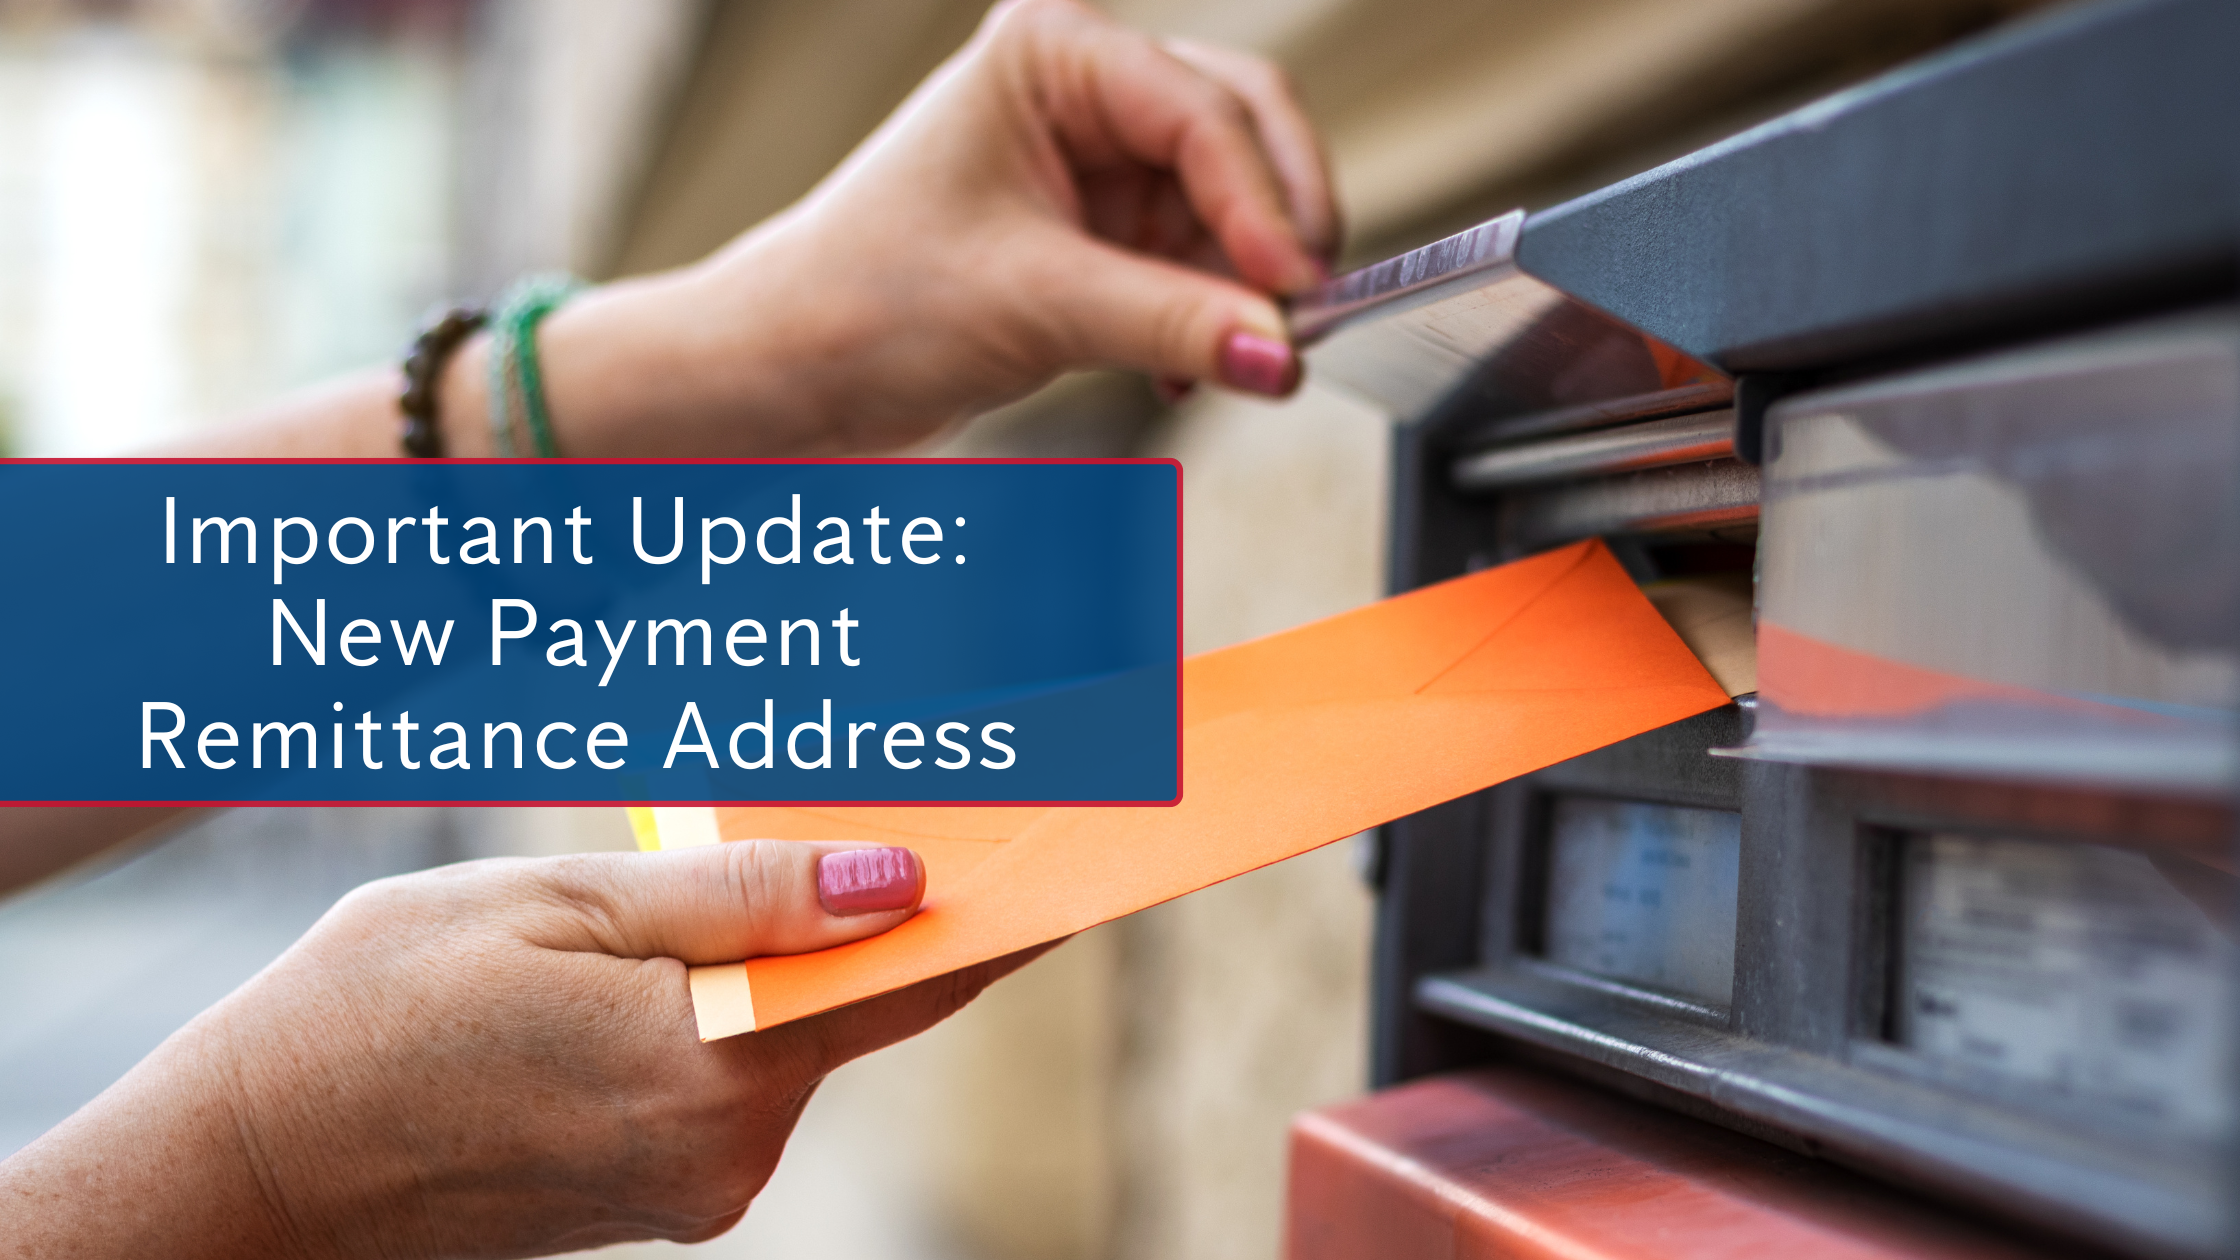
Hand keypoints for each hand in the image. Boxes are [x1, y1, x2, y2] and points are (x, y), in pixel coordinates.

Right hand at [0, 842, 1042, 1258]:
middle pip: (868, 1002)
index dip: (1018, 905)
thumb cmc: (366, 1018)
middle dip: (917, 905)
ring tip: (837, 841)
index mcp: (707, 1066)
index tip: (1102, 847)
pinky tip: (727, 942)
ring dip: (822, 951)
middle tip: (982, 802)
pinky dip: (758, 1002)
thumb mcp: (551, 910)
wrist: (241, 1177)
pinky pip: (744, 1071)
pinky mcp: (661, 1191)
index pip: (918, 975)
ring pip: (802, 1034)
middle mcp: (727, 1149)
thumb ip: (737, 899)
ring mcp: (697, 1183)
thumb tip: (904, 880)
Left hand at [532, 0, 1339, 456]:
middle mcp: (1085, 88)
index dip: (1265, 202)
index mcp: (1052, 51)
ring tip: (1230, 361)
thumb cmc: (864, 300)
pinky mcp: (1107, 230)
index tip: (1294, 291)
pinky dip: (1212, 318)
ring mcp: (1102, 159)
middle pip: (1243, 136)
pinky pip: (1204, 263)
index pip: (1203, 112)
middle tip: (1299, 320)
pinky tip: (1189, 369)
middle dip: (1276, 233)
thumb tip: (1282, 355)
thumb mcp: (1035, 307)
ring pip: (1236, 209)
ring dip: (1244, 289)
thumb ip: (1174, 325)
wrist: (793, 370)